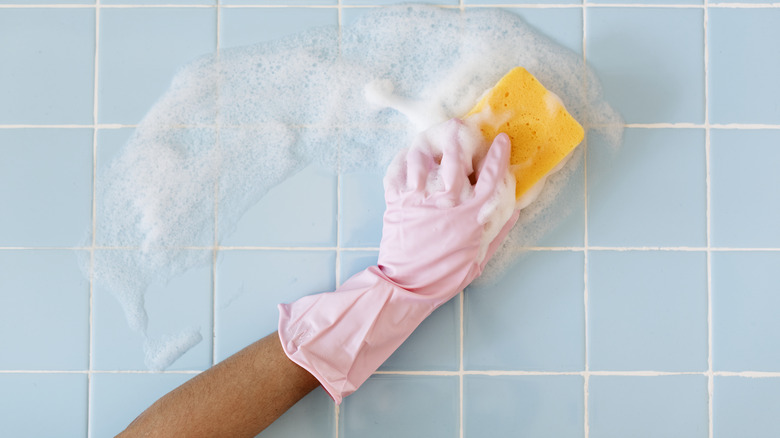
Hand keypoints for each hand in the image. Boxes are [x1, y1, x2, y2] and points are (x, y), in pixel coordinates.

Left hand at [378, 118, 518, 300]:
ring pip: (423, 156)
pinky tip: (408, 157)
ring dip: (428, 144)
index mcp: (473, 214)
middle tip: (461, 127)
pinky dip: (402, 160)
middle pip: (455, 154)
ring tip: (431, 140)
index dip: (499, 153)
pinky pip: (397, 170)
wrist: (409, 286)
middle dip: (460, 134)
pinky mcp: (397, 201)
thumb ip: (498, 229)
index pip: (492, 174)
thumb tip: (512, 208)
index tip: (501, 140)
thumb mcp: (481, 255)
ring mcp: (420, 199)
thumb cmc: (447, 274)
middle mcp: (448, 201)